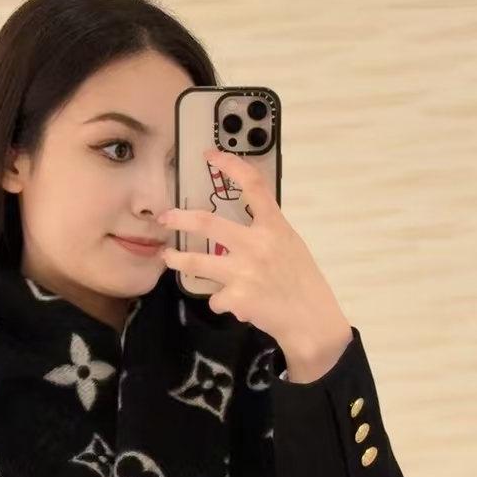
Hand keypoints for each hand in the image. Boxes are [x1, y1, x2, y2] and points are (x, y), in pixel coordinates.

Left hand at [157, 147, 352, 378]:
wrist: (311, 320)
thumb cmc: (301, 280)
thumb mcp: (290, 245)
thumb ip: (266, 231)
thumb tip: (239, 222)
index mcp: (275, 227)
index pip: (253, 185)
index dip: (230, 165)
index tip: (210, 156)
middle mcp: (257, 245)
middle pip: (208, 223)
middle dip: (179, 219)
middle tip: (165, 217)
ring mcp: (245, 272)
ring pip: (197, 263)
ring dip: (177, 260)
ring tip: (167, 258)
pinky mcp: (237, 298)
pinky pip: (214, 297)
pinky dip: (219, 300)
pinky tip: (230, 303)